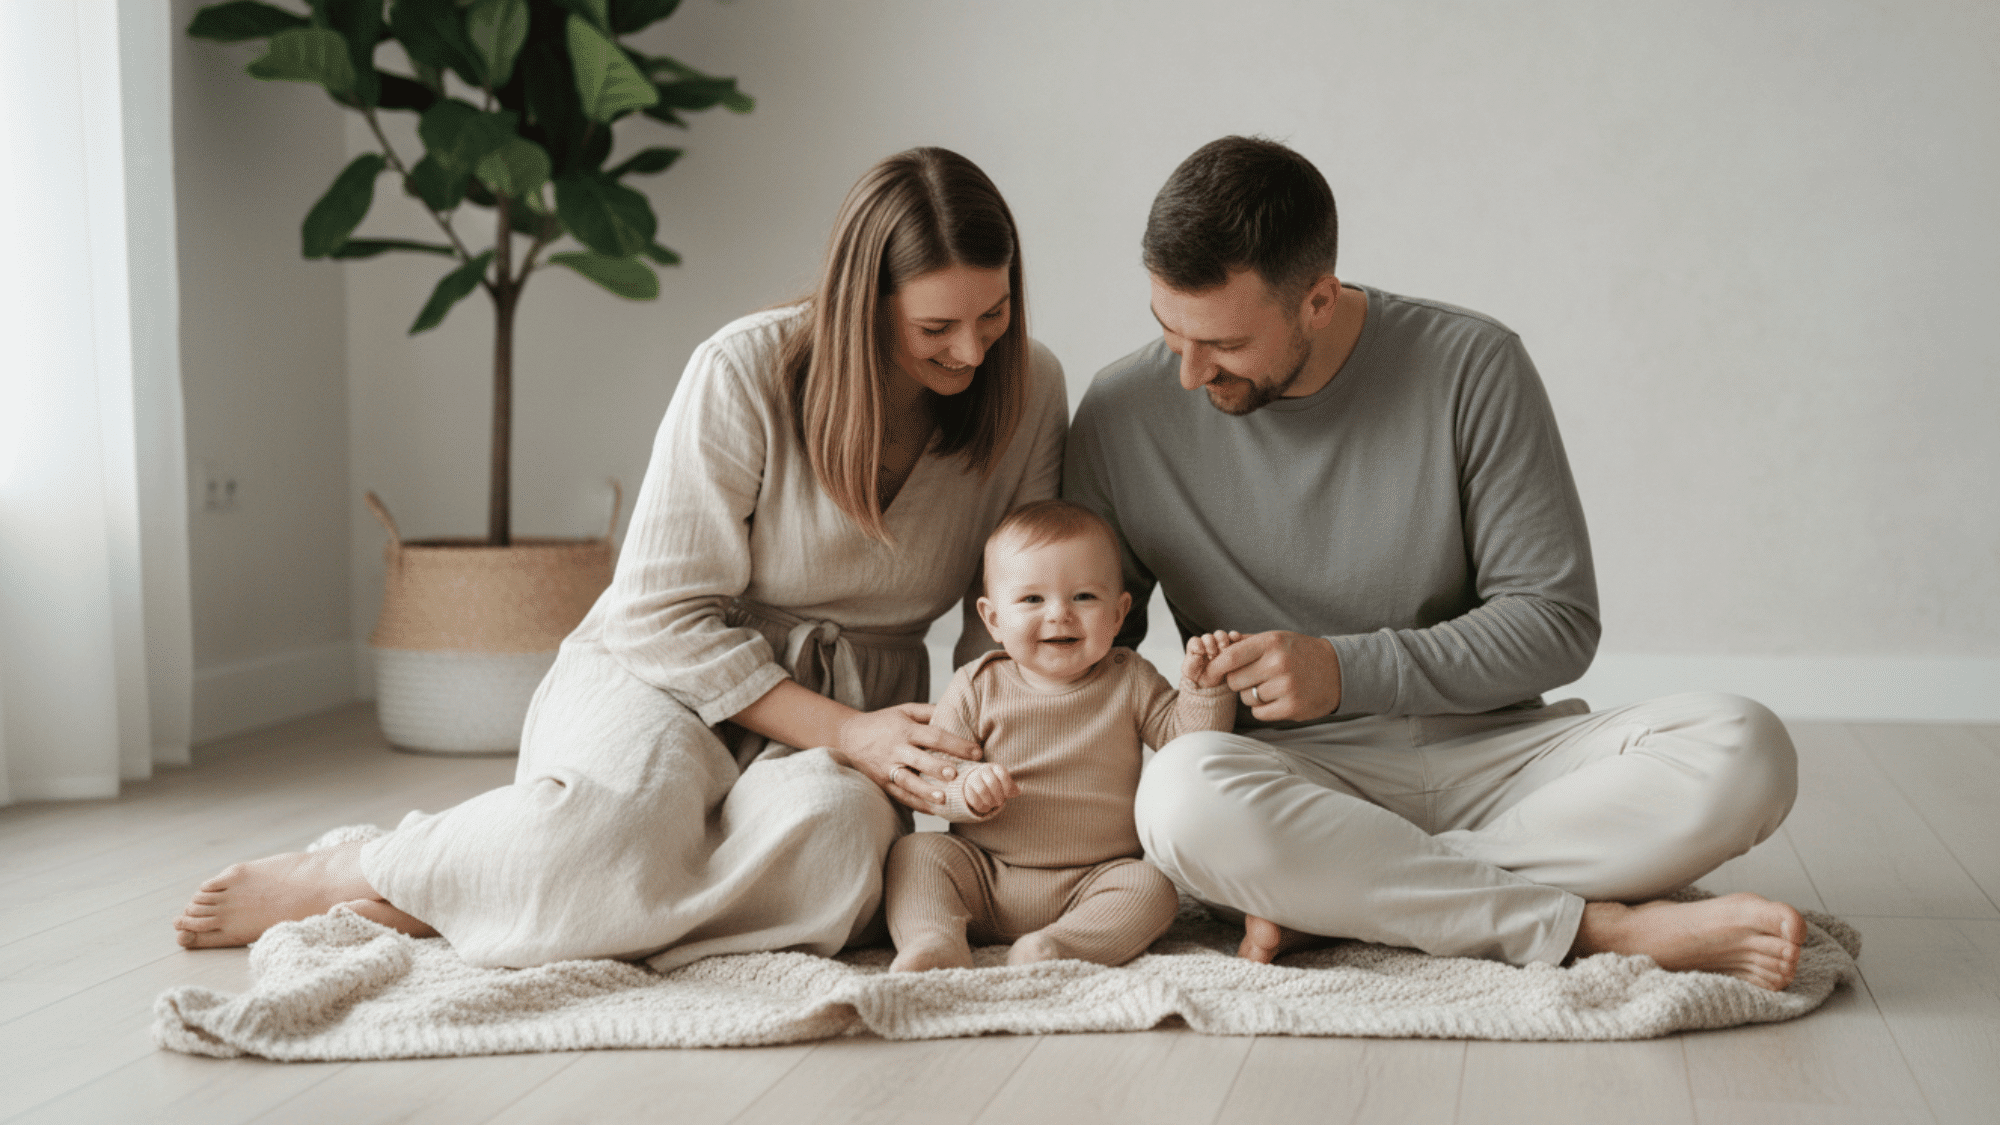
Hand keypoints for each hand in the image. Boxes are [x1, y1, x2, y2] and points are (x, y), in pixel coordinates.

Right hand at [835, 703, 982, 811]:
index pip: (933, 736)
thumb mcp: (904, 710)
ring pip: (908, 781)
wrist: (848, 736)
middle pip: (920, 759)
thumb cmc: (882, 722)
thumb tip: (958, 712)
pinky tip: (934, 809)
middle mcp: (896, 749)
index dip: (955, 744)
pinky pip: (900, 795)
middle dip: (938, 767)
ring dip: (925, 791)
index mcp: (905, 729)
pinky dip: (916, 803)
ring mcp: (887, 768)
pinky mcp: (882, 782)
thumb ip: (929, 712)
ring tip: (943, 799)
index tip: (976, 752)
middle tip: (956, 774)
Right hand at [960, 762, 1018, 815]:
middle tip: (1000, 802)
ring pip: (982, 790)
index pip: (1003, 774)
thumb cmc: (995, 783)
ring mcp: (973, 778)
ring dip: (990, 801)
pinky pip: (973, 799)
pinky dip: (981, 807)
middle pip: (992, 783)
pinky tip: (985, 808)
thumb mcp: (1005, 783)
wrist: (976, 781)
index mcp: (995, 768)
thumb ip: (1012, 787)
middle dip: (998, 796)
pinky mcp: (966, 789)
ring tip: (992, 805)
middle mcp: (983, 771)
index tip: (1008, 795)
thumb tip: (1017, 792)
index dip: (1007, 787)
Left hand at [1181, 630, 1243, 686]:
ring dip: (1222, 640)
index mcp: (1196, 650)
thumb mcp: (1192, 674)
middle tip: (1213, 653)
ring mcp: (1221, 645)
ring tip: (1224, 649)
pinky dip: (1235, 636)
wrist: (1216, 688)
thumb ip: (1191, 664)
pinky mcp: (1233, 646)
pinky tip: (1235, 639)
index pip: (1195, 642)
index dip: (1197, 644)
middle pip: (1208, 637)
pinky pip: (1234, 637)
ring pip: (1220, 636)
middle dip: (1210, 643)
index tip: (1200, 652)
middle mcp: (1208, 645)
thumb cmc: (1201, 679)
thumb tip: (1196, 656)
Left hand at [1205, 631, 1341, 721]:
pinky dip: (1264, 709)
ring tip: (1273, 686)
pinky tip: (1278, 698)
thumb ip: (1246, 642)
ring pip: (1247, 699)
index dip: (1214, 668)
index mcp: (1271, 642)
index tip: (1206, 675)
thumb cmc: (1300, 652)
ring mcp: (1286, 686)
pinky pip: (1260, 713)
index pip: (1230, 657)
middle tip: (1255, 677)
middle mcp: (1278, 663)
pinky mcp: (1293, 707)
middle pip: (1234, 681)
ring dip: (1253, 696)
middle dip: (1238, 682)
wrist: (1338, 670)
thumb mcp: (1276, 639)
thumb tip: (1217, 643)